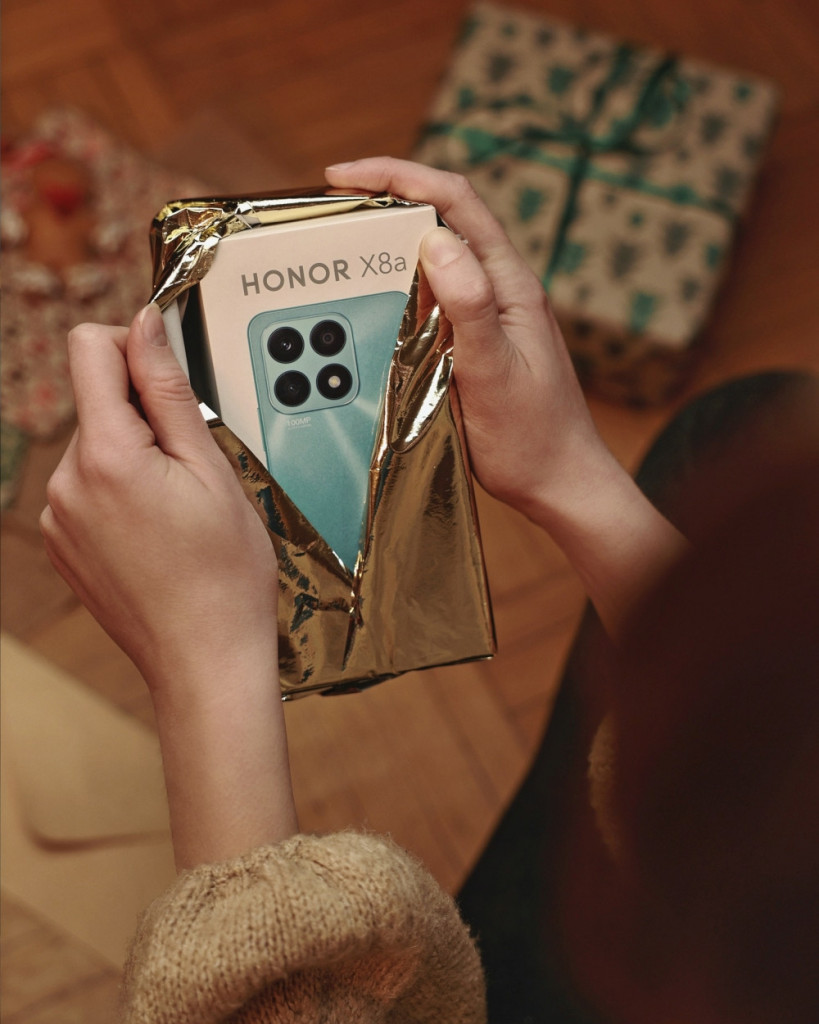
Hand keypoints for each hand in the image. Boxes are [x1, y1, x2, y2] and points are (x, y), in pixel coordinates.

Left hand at [41, 305, 277, 693]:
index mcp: (106, 457)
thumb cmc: (223, 576)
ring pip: (95, 446)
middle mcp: (66, 484)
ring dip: (134, 457)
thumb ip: (170, 390)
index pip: (89, 348)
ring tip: (178, 508)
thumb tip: (146, 326)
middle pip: (97, 400)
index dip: (134, 345)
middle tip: (193, 467)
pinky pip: (87, 487)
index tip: (168, 374)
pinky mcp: (61, 542)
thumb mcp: (211, 470)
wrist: (206, 659)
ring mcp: (57, 517)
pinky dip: (120, 492)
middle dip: (144, 417)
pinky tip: (157, 530)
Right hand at [326, 159, 686, 633]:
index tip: (345, 178)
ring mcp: (488, 315)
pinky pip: (431, 301)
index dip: (400, 177)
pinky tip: (372, 304)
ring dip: (388, 247)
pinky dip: (397, 290)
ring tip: (341, 254)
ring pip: (433, 261)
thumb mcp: (495, 370)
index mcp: (510, 284)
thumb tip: (436, 241)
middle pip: (441, 221)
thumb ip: (469, 305)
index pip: (456, 202)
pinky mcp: (474, 342)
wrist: (557, 483)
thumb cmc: (533, 436)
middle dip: (385, 203)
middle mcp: (499, 290)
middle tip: (332, 213)